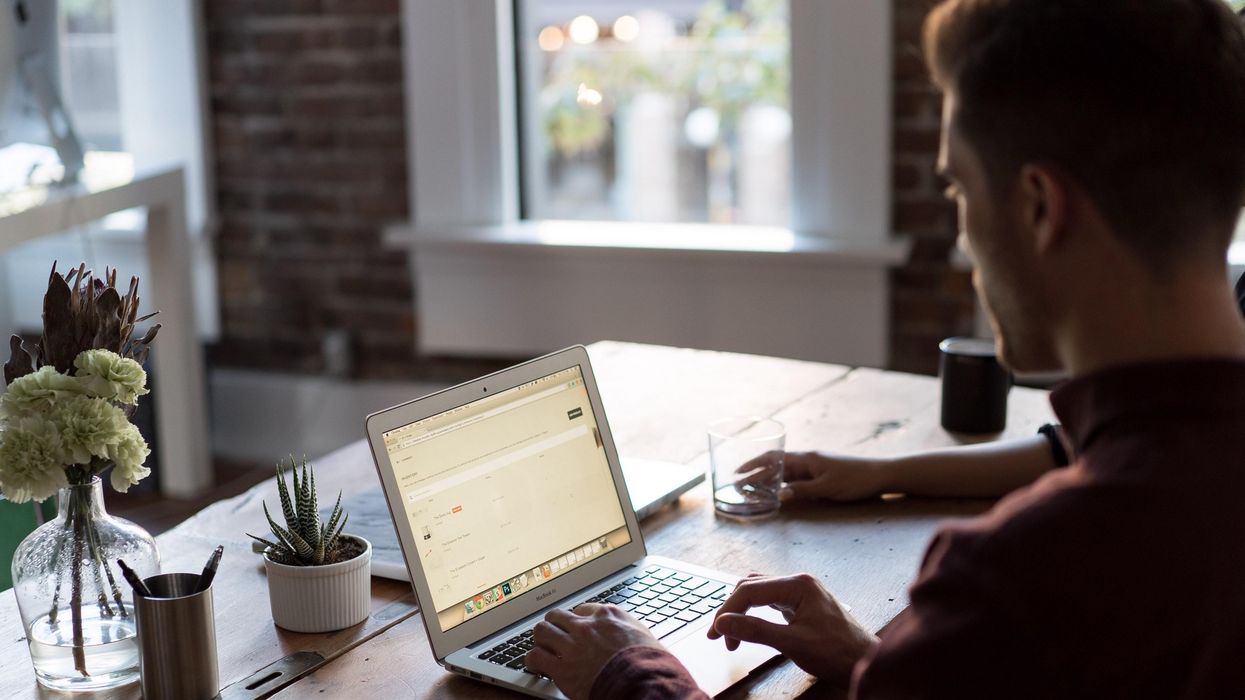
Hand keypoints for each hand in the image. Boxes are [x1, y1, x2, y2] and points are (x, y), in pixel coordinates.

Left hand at [526, 603, 664, 698]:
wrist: (642, 682)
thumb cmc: (650, 663)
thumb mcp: (644, 636)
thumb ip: (629, 630)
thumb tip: (631, 635)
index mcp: (607, 615)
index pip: (583, 609)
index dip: (578, 619)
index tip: (577, 627)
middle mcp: (586, 626)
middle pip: (557, 615)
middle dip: (554, 625)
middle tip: (555, 635)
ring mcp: (571, 645)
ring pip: (542, 631)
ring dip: (541, 639)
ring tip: (542, 647)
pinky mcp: (561, 668)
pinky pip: (535, 657)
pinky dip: (533, 661)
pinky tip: (536, 666)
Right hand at [708, 573, 877, 682]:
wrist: (864, 662)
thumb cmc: (837, 652)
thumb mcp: (792, 643)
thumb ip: (755, 630)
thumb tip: (724, 623)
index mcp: (798, 585)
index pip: (750, 590)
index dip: (728, 611)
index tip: (716, 633)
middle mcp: (799, 582)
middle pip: (751, 587)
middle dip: (732, 610)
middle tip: (719, 636)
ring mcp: (801, 592)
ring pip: (759, 592)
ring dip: (742, 611)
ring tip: (731, 633)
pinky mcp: (802, 604)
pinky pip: (770, 601)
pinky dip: (755, 613)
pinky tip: (750, 626)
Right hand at [739, 451, 886, 501]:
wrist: (880, 475)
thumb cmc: (855, 479)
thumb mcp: (827, 488)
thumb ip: (802, 490)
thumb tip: (779, 495)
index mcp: (806, 459)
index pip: (773, 458)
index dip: (754, 464)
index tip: (738, 472)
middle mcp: (807, 460)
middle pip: (776, 465)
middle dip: (756, 474)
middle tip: (739, 485)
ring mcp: (813, 467)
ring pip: (785, 473)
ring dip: (768, 480)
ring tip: (752, 490)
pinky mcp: (821, 475)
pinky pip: (796, 479)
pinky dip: (783, 485)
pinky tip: (777, 492)